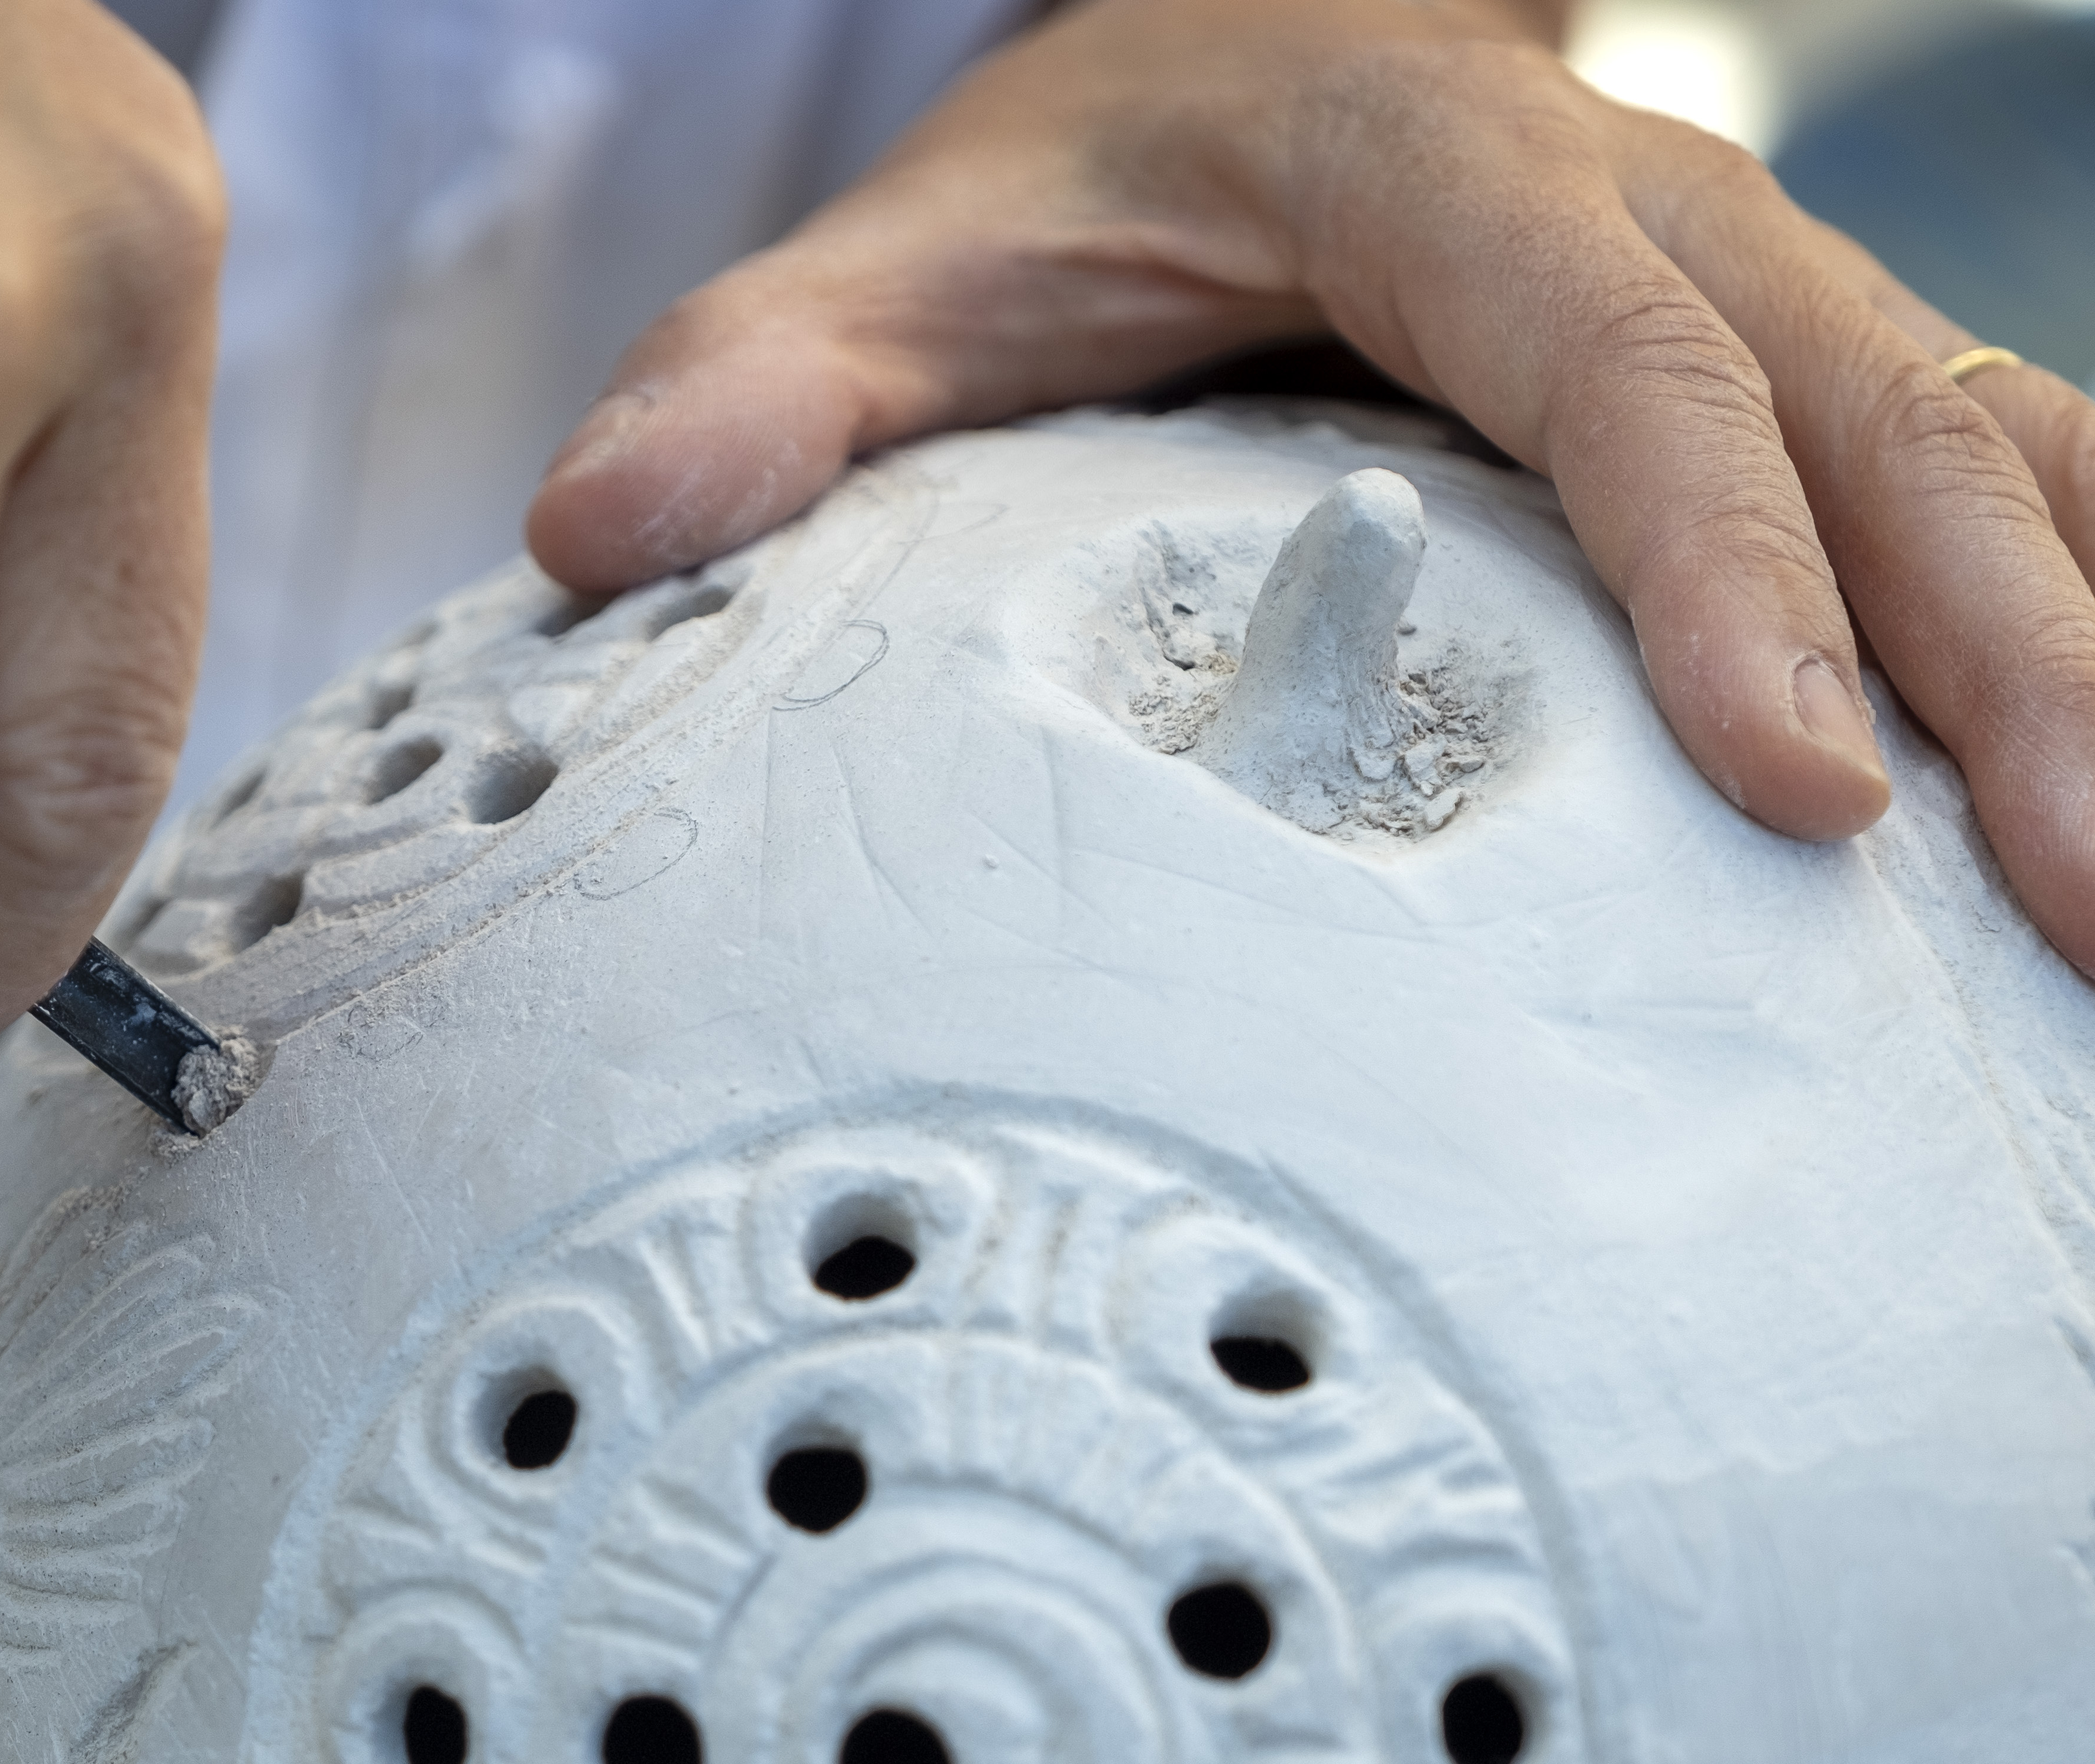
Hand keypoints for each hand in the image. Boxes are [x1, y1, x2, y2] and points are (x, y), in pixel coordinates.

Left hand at [526, 0, 2094, 972]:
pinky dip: (2086, 607)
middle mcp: (1651, 218)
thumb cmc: (1074, 188)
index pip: (1623, 377)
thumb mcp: (893, 259)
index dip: (1723, 571)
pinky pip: (1996, 470)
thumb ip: (759, 385)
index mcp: (1442, 178)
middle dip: (2010, 652)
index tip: (1801, 789)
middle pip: (1876, 413)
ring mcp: (1753, 292)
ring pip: (1990, 441)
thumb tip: (600, 526)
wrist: (1233, 44)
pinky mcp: (1795, 370)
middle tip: (2084, 895)